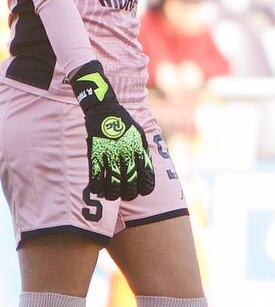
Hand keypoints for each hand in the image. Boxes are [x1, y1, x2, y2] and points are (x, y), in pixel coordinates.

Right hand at [70, 60, 153, 200]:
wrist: (104, 110)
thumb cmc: (124, 124)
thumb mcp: (140, 136)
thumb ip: (143, 153)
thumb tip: (147, 171)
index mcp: (139, 151)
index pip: (146, 177)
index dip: (145, 188)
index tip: (142, 191)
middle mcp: (126, 155)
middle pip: (130, 184)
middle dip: (129, 194)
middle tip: (126, 195)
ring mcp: (110, 155)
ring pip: (113, 184)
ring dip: (113, 194)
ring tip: (112, 196)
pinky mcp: (95, 154)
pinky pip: (96, 176)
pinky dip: (97, 187)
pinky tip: (98, 190)